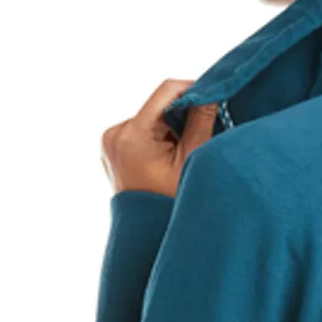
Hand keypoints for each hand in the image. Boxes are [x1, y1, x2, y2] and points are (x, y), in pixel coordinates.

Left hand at [101, 78, 221, 199]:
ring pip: (150, 117)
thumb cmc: (170, 202)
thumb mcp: (192, 159)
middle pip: (157, 105)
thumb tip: (211, 92)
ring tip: (180, 151)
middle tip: (200, 131)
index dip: (192, 88)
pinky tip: (166, 157)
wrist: (146, 232)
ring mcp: (110, 140)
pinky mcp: (111, 147)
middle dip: (181, 113)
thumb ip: (202, 121)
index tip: (212, 95)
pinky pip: (140, 130)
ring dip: (169, 126)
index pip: (167, 91)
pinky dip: (157, 136)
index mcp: (133, 135)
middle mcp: (116, 133)